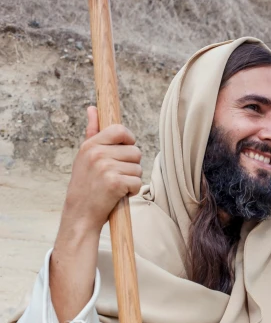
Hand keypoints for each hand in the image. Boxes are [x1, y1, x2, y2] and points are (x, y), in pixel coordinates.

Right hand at [61, 106, 142, 233]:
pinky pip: (137, 182)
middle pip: (135, 151)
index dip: (129, 140)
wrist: (80, 214)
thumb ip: (92, 133)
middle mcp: (97, 154)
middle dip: (131, 165)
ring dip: (132, 179)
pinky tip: (119, 195)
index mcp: (91, 145)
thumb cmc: (85, 185)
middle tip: (116, 176)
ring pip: (138, 168)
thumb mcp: (85, 157)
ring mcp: (106, 168)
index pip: (120, 130)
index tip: (125, 151)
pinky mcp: (115, 183)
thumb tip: (93, 108)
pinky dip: (132, 191)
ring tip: (115, 186)